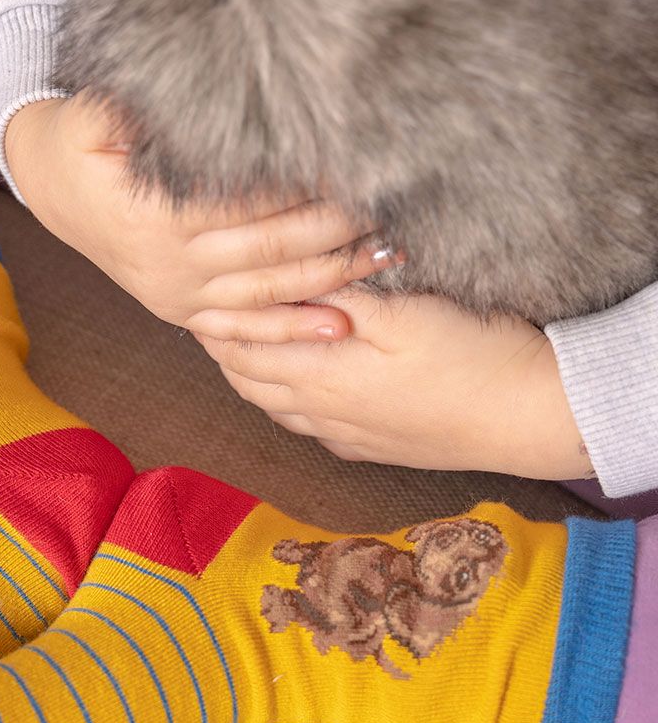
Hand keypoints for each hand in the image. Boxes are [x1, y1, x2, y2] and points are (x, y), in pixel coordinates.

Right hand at [4, 96, 397, 342]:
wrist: (56, 190)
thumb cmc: (84, 143)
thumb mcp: (97, 114)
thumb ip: (144, 113)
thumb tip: (190, 104)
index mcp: (154, 218)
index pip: (245, 201)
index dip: (301, 188)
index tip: (353, 171)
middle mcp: (170, 265)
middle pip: (269, 248)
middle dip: (334, 231)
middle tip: (390, 210)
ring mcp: (179, 296)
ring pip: (267, 292)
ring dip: (329, 278)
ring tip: (386, 257)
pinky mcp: (184, 313)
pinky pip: (243, 331)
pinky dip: (291, 329)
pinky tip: (338, 325)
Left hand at [194, 290, 591, 479]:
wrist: (526, 417)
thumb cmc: (473, 356)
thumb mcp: (408, 310)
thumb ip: (345, 293)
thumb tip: (296, 274)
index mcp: (322, 376)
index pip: (246, 350)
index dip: (218, 323)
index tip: (197, 297)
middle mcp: (321, 413)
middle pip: (250, 382)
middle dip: (223, 351)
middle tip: (205, 320)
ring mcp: (343, 436)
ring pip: (274, 408)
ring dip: (249, 379)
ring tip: (236, 352)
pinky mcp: (367, 448)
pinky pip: (306, 429)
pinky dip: (283, 406)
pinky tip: (289, 394)